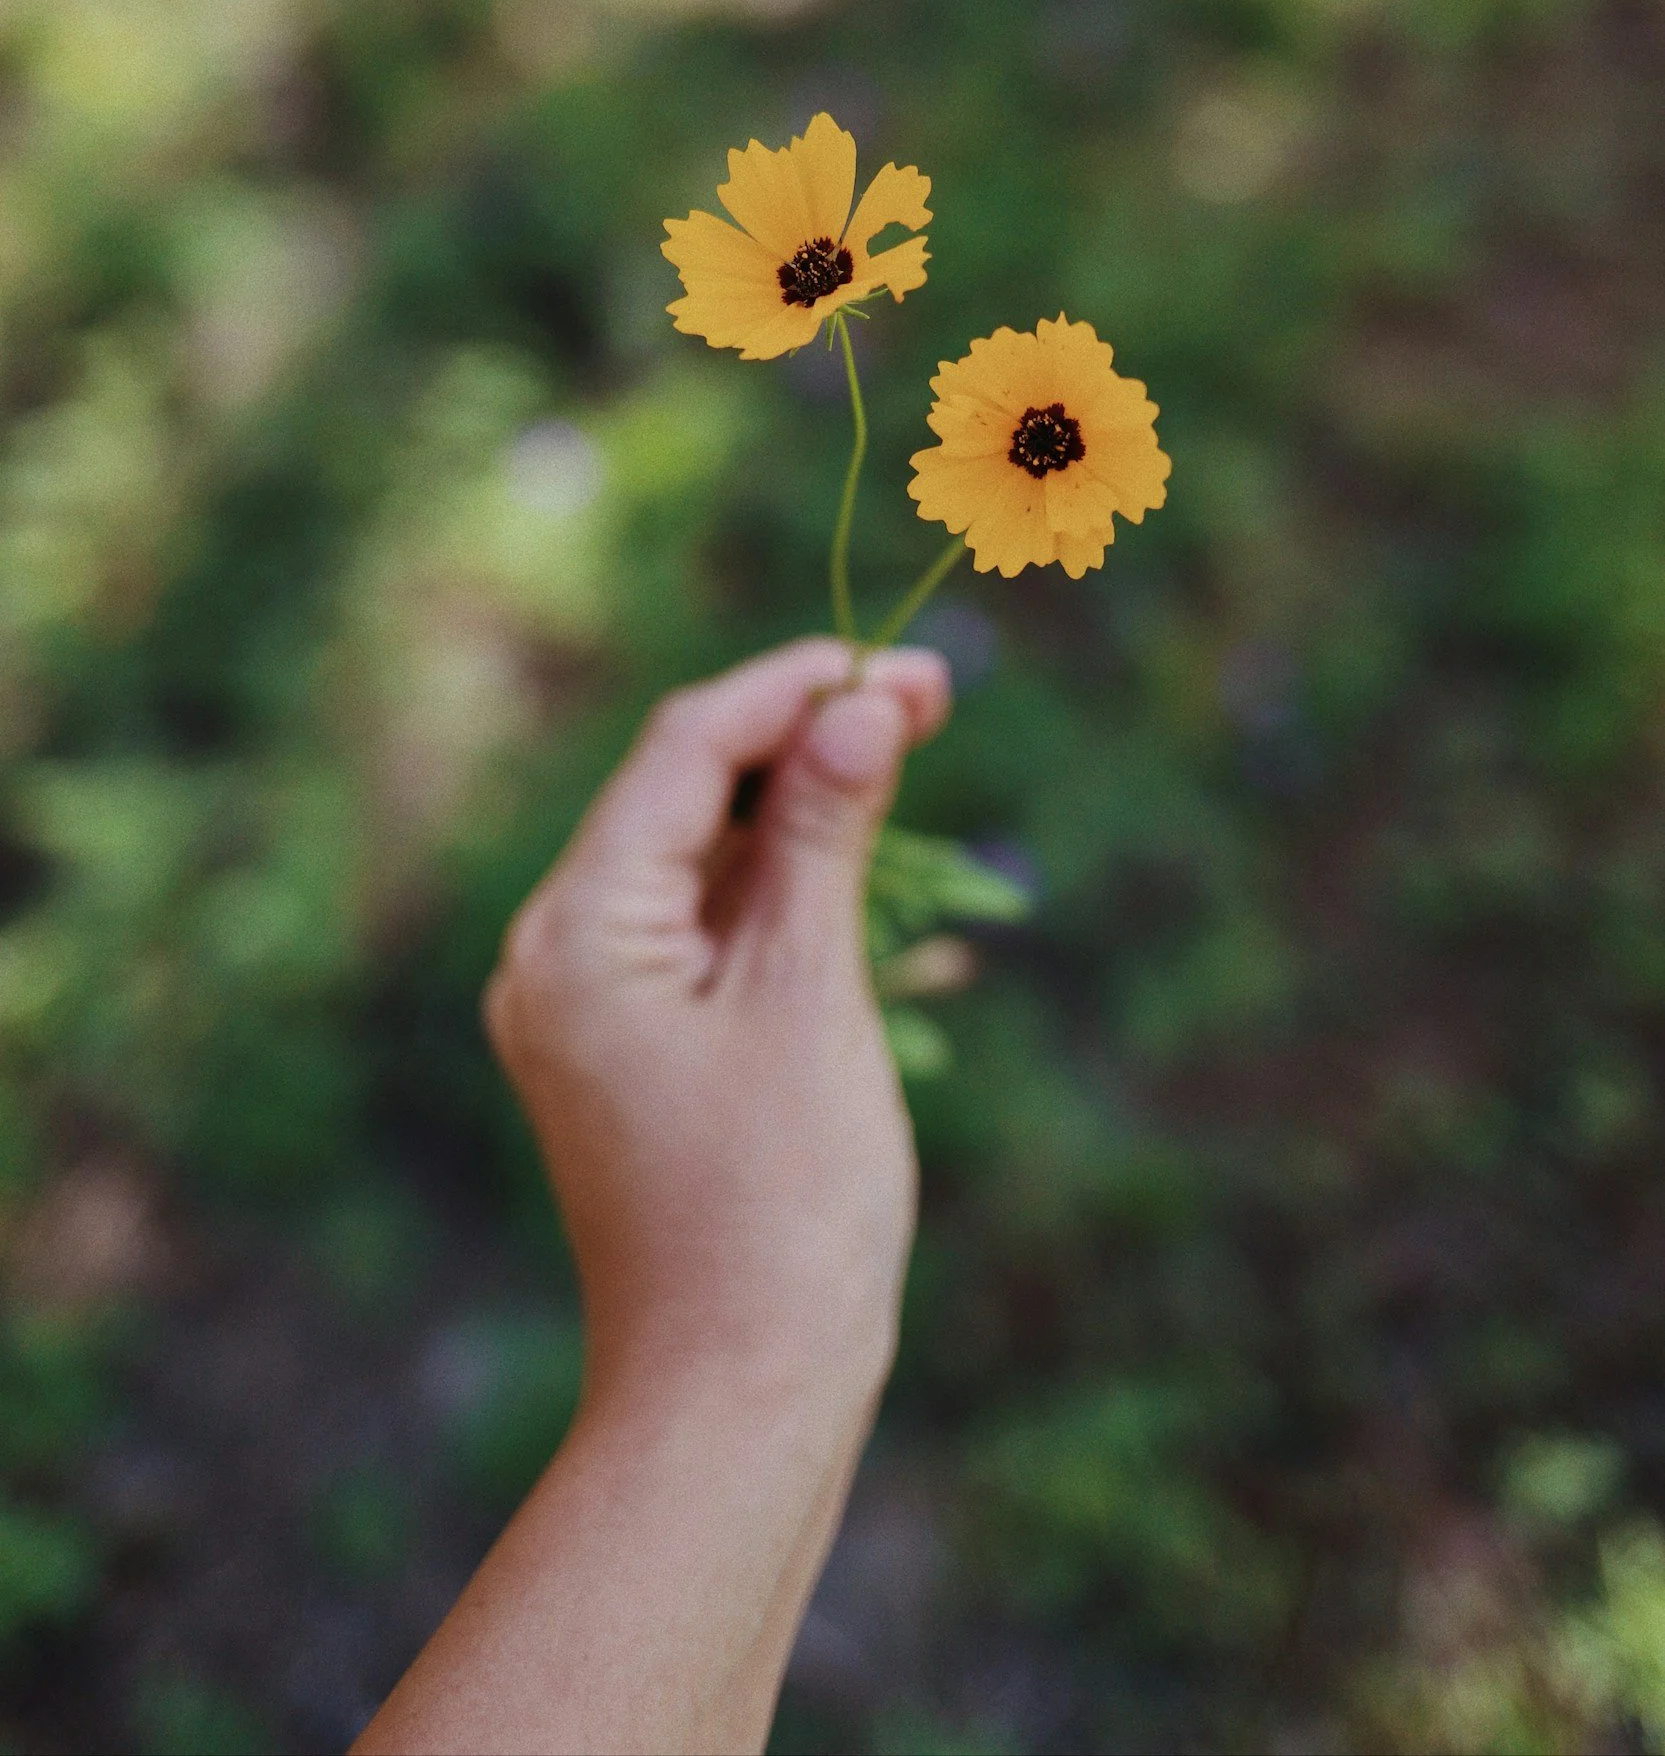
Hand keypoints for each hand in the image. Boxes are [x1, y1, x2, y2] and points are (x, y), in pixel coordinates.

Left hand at [484, 636, 952, 1418]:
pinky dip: (773, 888)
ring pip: (692, 857)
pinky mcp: (624, 1049)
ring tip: (907, 754)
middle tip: (928, 698)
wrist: (735, 1396)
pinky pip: (696, 929)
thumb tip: (858, 701)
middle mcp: (554, 953)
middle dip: (799, 738)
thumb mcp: (811, 991)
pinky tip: (857, 862)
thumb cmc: (781, 1201)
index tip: (905, 663)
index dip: (795, 688)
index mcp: (576, 930)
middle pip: (680, 792)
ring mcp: (583, 1006)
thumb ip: (823, 831)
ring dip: (794, 807)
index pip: (683, 749)